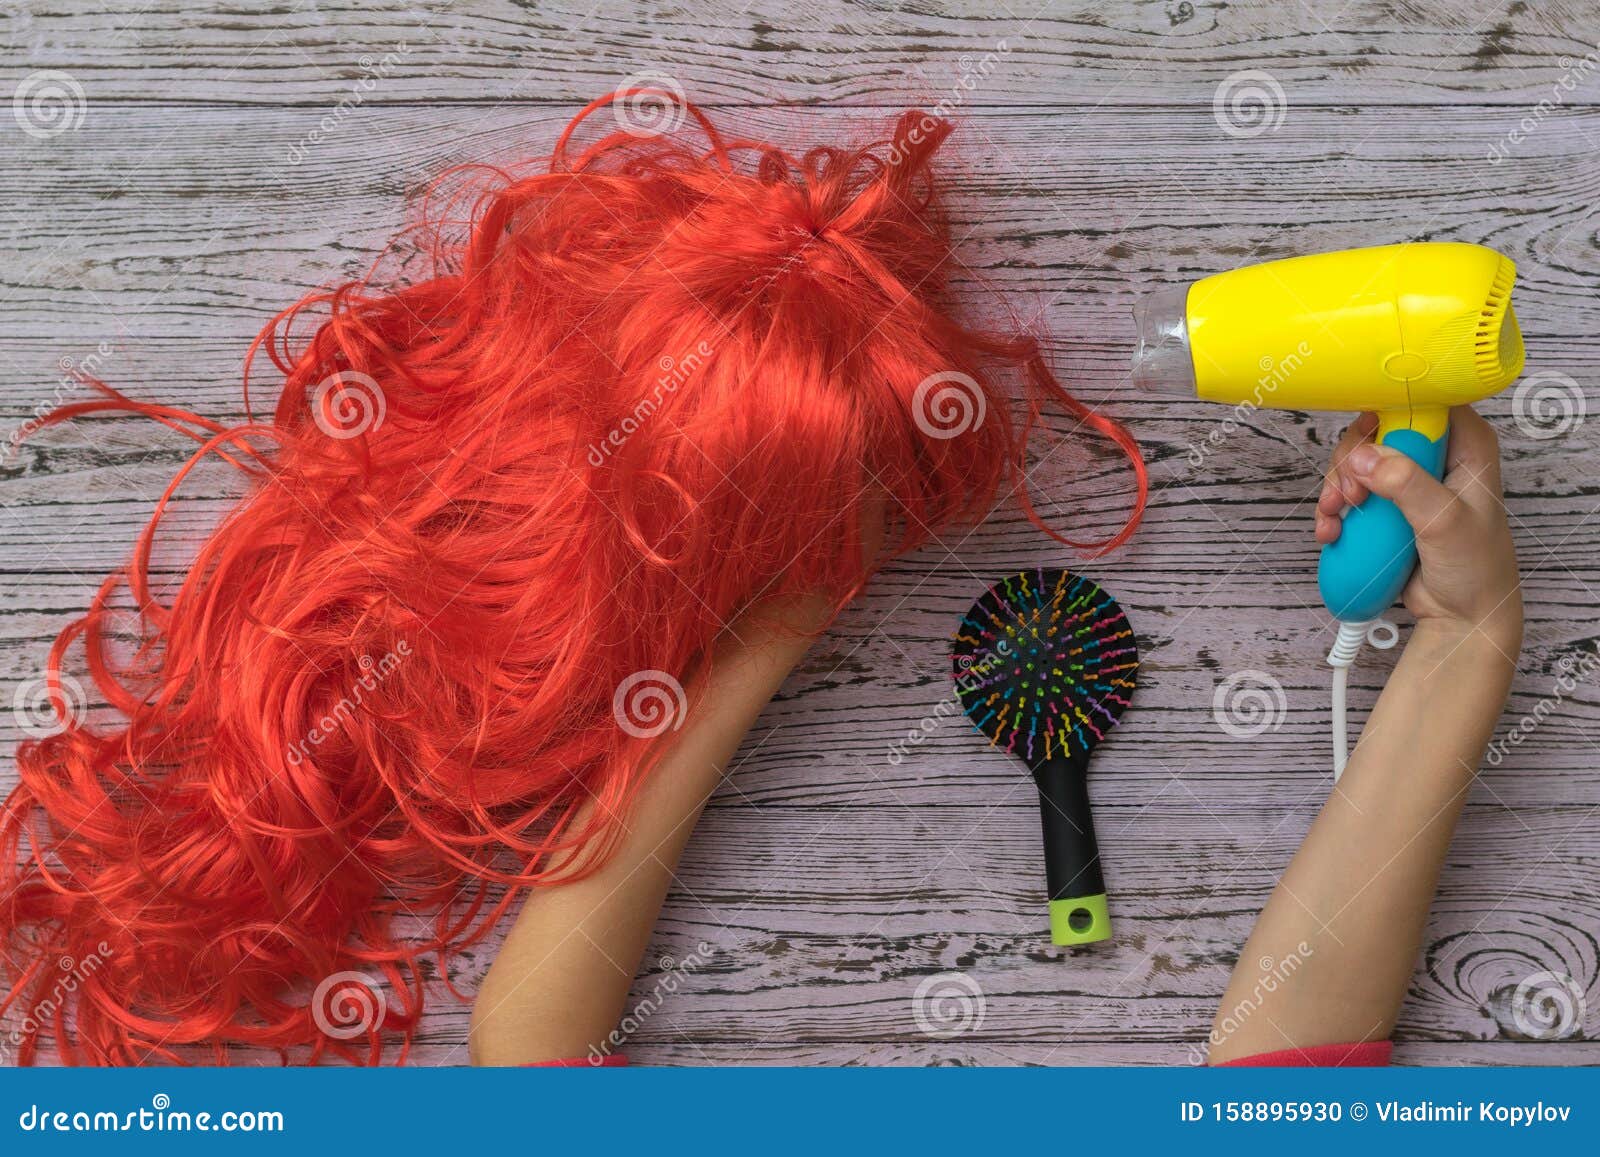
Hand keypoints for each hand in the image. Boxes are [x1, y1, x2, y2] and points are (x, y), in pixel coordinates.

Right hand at [1315, 406, 1521, 653]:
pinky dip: (1334, 509)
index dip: (1388, 408)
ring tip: (1336, 517)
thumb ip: (1406, 485)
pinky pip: (1350, 492)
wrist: (1462, 615)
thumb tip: (1364, 457)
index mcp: (1467, 445)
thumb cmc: (1475, 568)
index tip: (1366, 437)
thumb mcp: (1445, 521)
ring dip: (1337, 487)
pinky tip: (1332, 531)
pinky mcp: (1387, 505)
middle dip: (1352, 459)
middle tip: (1351, 493)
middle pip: (1378, 428)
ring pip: (1357, 460)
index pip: (1424, 400)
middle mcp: (1437, 455)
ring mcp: (1409, 480)